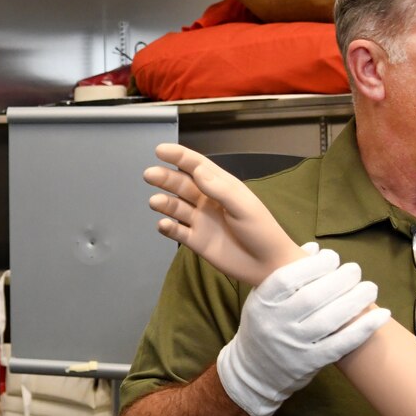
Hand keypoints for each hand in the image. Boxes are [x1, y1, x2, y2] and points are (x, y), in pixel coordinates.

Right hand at [145, 143, 307, 286]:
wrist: (266, 265)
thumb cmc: (260, 230)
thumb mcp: (243, 206)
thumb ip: (219, 189)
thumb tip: (197, 169)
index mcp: (220, 186)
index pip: (196, 166)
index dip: (179, 156)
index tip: (160, 150)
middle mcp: (206, 200)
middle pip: (181, 185)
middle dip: (165, 178)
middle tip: (149, 174)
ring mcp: (200, 220)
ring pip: (175, 207)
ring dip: (164, 203)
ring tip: (155, 202)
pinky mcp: (195, 241)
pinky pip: (176, 231)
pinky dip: (167, 227)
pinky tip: (163, 224)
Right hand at [215, 245, 389, 415]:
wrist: (254, 372)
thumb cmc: (263, 327)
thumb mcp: (263, 299)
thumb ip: (287, 274)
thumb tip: (315, 249)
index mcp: (263, 302)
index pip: (287, 279)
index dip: (313, 265)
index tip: (332, 258)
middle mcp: (275, 323)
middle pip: (312, 297)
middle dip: (340, 280)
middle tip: (355, 270)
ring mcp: (293, 345)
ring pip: (329, 320)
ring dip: (355, 300)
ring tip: (370, 288)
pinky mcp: (310, 362)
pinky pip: (341, 344)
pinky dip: (363, 328)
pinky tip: (382, 315)